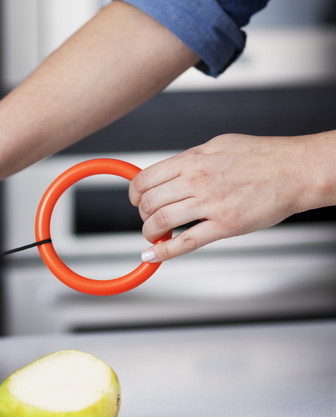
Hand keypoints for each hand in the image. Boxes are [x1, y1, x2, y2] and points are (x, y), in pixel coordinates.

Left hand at [128, 133, 325, 261]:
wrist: (296, 170)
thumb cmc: (263, 156)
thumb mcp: (218, 146)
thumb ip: (191, 160)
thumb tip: (170, 171)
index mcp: (193, 160)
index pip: (145, 178)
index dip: (135, 194)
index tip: (137, 201)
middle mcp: (197, 180)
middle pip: (149, 202)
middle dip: (143, 215)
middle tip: (149, 219)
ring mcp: (210, 204)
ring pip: (161, 221)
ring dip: (150, 233)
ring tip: (154, 235)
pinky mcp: (225, 225)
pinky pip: (186, 242)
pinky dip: (164, 252)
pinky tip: (152, 256)